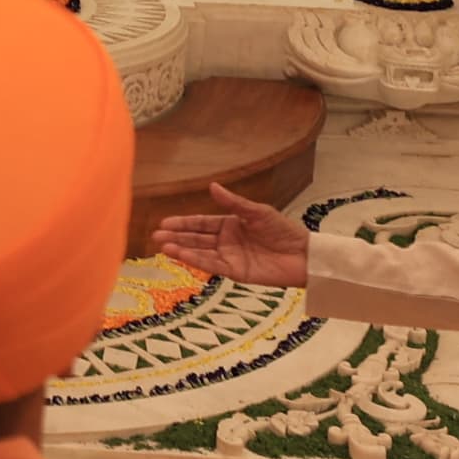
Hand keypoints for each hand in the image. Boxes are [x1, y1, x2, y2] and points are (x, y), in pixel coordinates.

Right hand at [154, 181, 311, 287]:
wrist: (302, 254)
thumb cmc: (283, 230)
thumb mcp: (257, 212)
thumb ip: (234, 202)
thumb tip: (212, 186)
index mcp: (230, 224)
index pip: (201, 223)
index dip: (183, 223)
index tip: (165, 223)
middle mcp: (226, 242)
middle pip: (196, 239)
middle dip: (176, 237)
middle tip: (156, 236)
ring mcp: (230, 258)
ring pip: (201, 253)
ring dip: (182, 250)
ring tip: (163, 246)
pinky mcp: (236, 272)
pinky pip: (213, 266)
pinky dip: (197, 261)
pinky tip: (182, 256)